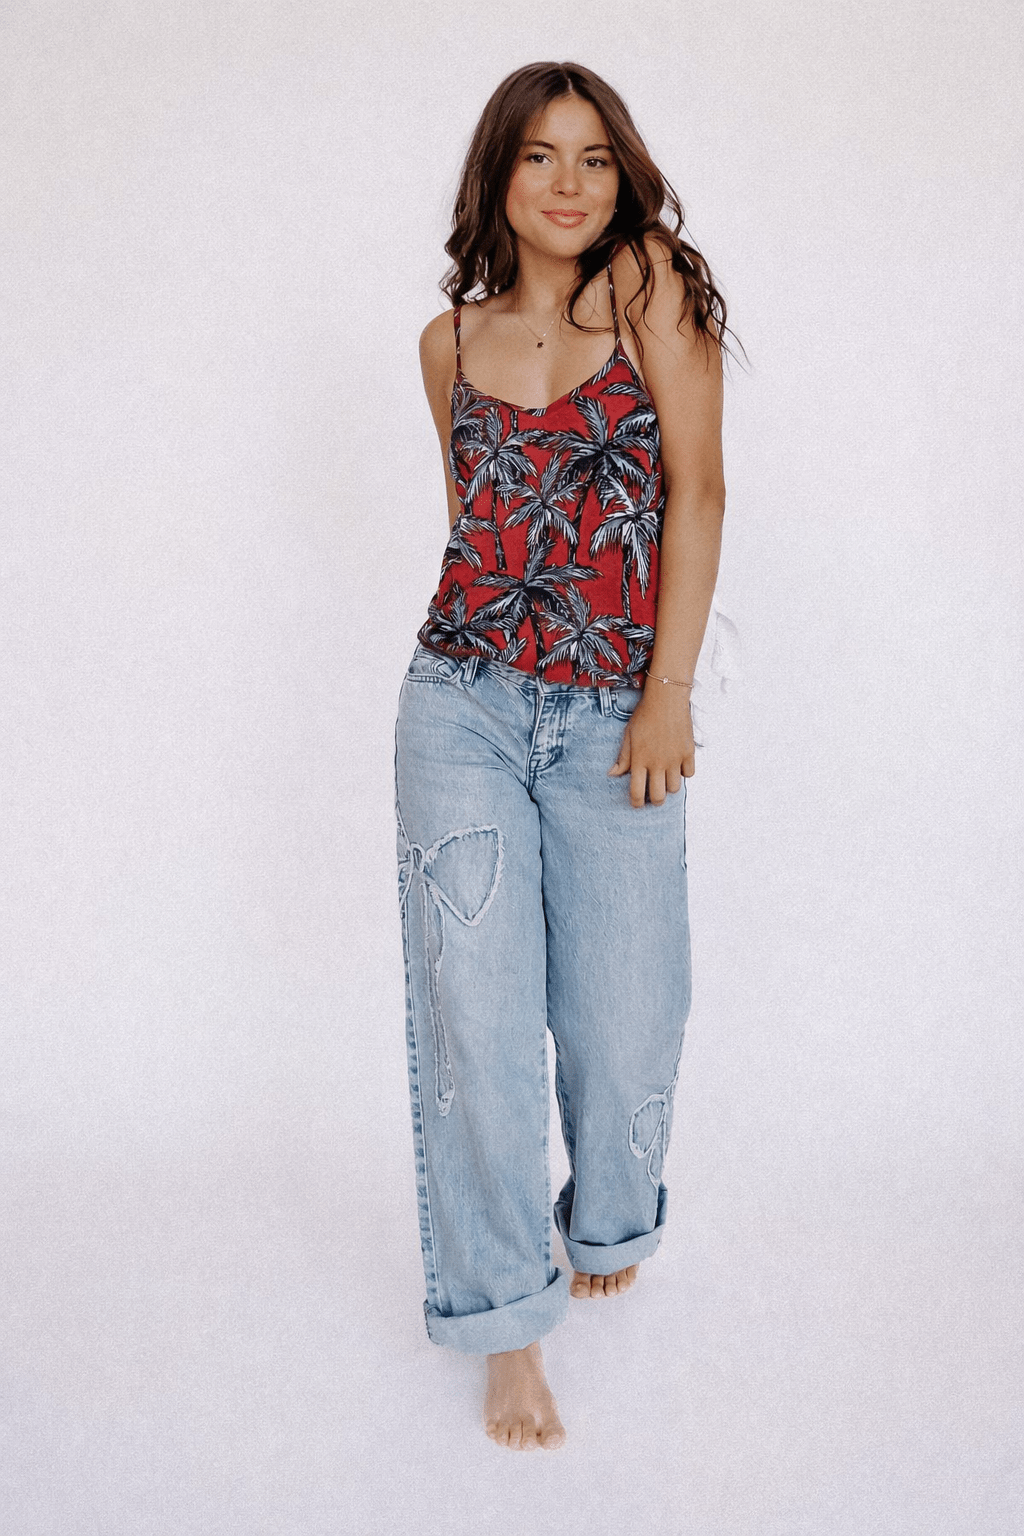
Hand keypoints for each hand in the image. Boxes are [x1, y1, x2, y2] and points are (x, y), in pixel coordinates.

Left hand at [608, 688, 694, 807]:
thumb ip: (623, 758)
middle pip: (658, 796)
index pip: (636, 792)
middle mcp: (658, 763)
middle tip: (653, 796)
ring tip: (665, 779)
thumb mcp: (629, 735)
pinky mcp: (688, 752)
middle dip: (655, 800)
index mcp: (640, 760)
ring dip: (669, 787)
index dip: (636, 802)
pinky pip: (689, 774)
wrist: (666, 699)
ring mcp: (675, 759)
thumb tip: (612, 774)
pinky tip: (678, 765)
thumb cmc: (644, 715)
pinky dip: (684, 773)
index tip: (636, 803)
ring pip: (675, 788)